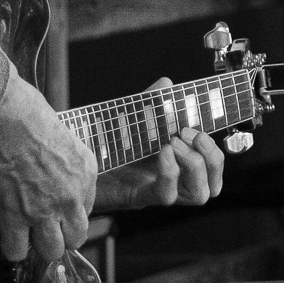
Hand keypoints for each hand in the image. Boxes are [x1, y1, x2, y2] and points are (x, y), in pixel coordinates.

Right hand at [0, 75, 97, 266]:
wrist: (0, 115)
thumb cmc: (26, 114)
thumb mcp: (64, 136)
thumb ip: (65, 163)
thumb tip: (55, 175)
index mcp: (86, 173)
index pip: (86, 210)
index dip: (69, 212)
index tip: (56, 209)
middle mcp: (70, 196)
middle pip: (75, 238)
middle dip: (61, 236)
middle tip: (45, 228)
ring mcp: (43, 209)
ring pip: (51, 251)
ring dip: (38, 245)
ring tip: (27, 235)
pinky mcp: (14, 216)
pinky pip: (17, 251)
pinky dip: (11, 248)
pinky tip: (8, 236)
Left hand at [106, 80, 231, 209]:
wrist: (69, 165)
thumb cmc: (100, 145)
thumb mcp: (130, 120)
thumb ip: (150, 104)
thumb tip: (167, 84)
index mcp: (174, 163)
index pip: (211, 167)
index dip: (215, 151)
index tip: (202, 126)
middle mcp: (170, 183)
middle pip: (212, 186)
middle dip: (210, 157)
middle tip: (189, 134)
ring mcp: (155, 192)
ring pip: (198, 195)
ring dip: (194, 165)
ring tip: (174, 144)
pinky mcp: (137, 198)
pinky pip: (165, 195)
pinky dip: (169, 172)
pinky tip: (160, 153)